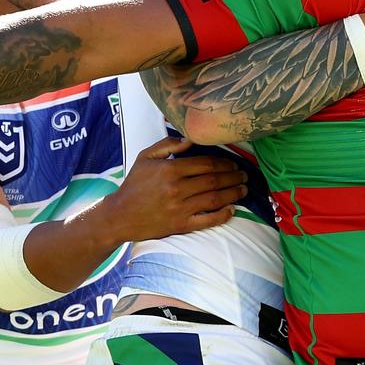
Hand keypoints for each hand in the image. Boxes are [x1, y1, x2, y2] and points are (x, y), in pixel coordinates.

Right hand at [107, 136, 245, 242]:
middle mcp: (177, 188)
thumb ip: (168, 144)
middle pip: (214, 180)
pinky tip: (232, 210)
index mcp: (170, 169)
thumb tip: (191, 139)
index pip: (206, 163)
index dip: (224, 163)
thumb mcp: (145, 157)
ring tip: (243, 189)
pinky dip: (222, 215)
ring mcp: (180, 208)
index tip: (234, 163)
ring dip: (233, 193)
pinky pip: (207, 220)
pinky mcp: (180, 225)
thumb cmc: (134, 184)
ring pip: (214, 199)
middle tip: (244, 175)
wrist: (120, 215)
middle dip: (233, 177)